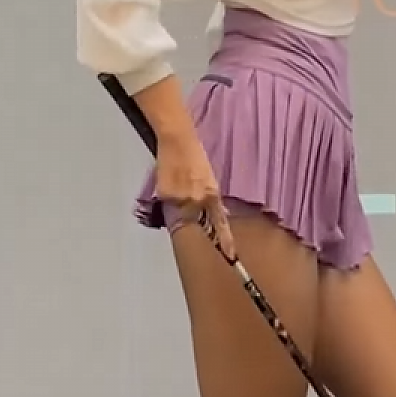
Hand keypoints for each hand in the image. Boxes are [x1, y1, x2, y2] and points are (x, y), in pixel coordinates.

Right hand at [156, 133, 235, 259]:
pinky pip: (168, 204)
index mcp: (211, 195)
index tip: (230, 256)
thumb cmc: (196, 156)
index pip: (219, 223)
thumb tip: (214, 214)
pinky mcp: (165, 196)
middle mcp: (197, 200)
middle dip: (195, 220)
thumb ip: (210, 197)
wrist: (178, 140)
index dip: (225, 240)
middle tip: (194, 211)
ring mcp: (180, 199)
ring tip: (180, 187)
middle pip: (196, 222)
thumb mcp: (209, 178)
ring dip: (181, 206)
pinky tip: (171, 183)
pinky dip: (169, 197)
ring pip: (180, 213)